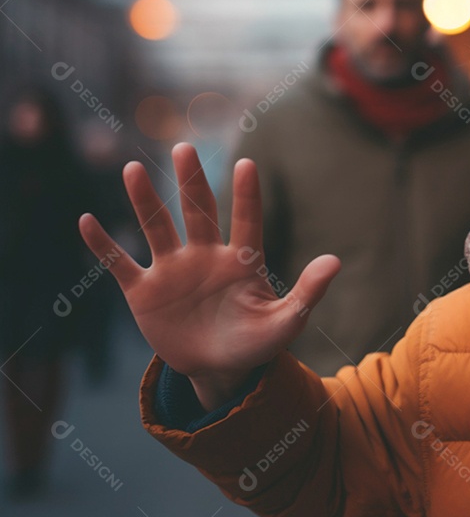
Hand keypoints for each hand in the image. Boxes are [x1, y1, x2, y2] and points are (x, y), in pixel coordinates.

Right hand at [79, 143, 339, 409]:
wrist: (218, 368)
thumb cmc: (256, 342)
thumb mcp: (286, 322)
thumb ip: (307, 292)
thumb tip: (335, 261)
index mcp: (242, 260)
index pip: (247, 220)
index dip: (247, 195)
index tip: (248, 164)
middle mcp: (205, 256)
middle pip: (197, 212)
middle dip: (191, 182)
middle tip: (184, 148)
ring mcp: (173, 270)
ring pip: (157, 228)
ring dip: (145, 201)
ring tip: (133, 169)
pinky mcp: (144, 291)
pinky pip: (120, 263)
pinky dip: (103, 245)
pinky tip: (87, 221)